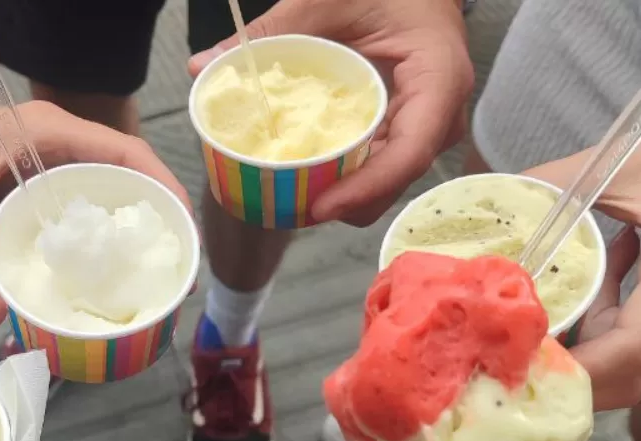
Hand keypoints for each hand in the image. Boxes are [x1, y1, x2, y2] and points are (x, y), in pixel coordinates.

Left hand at [0, 83, 192, 326]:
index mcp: (46, 132)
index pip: (128, 153)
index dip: (165, 191)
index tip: (185, 237)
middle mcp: (52, 149)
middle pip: (124, 184)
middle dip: (152, 227)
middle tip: (171, 279)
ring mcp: (38, 172)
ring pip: (97, 205)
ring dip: (120, 242)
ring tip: (143, 289)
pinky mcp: (21, 195)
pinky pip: (67, 222)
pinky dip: (84, 251)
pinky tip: (88, 287)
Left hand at [188, 0, 473, 225]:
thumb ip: (270, 31)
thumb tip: (200, 67)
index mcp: (438, 79)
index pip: (409, 153)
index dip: (365, 189)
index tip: (318, 206)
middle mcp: (440, 115)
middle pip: (394, 180)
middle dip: (343, 202)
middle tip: (287, 208)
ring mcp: (427, 130)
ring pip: (385, 183)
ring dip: (341, 195)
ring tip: (290, 199)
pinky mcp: (408, 135)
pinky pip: (378, 168)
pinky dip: (344, 178)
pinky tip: (305, 179)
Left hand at [526, 82, 640, 409]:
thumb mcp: (620, 162)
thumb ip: (551, 186)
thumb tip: (492, 204)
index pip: (635, 345)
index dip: (581, 367)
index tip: (529, 363)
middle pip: (635, 374)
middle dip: (575, 374)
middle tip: (522, 352)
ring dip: (593, 346)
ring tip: (570, 295)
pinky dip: (616, 327)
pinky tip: (608, 279)